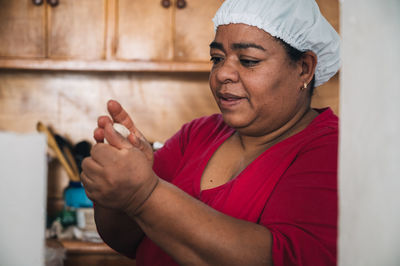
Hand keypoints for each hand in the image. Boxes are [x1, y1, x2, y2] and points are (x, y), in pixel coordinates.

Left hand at [81, 100, 157, 214]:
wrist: (143, 196)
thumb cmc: (140, 170)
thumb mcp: (133, 151)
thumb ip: (117, 138)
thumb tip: (106, 125)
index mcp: (115, 162)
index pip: (96, 148)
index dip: (103, 149)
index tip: (111, 153)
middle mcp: (105, 176)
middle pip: (87, 160)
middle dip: (96, 159)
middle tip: (108, 162)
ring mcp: (100, 189)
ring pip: (85, 172)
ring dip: (92, 170)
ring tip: (105, 171)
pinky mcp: (96, 198)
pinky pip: (86, 185)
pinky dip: (92, 181)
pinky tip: (104, 181)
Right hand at [94, 99, 152, 164]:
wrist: (137, 178)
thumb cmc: (143, 162)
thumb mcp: (145, 152)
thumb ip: (139, 144)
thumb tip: (132, 137)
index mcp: (128, 131)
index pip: (122, 118)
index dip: (116, 110)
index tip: (111, 103)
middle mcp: (116, 136)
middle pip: (108, 125)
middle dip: (105, 121)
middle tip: (103, 121)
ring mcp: (108, 144)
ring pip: (101, 135)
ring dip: (99, 132)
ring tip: (99, 133)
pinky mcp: (102, 154)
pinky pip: (98, 148)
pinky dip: (97, 145)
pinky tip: (97, 142)